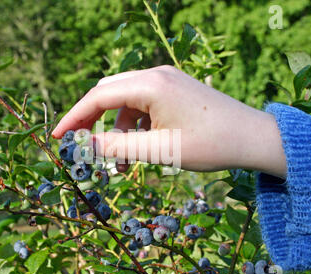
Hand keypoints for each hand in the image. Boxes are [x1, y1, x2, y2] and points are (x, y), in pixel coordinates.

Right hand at [52, 65, 286, 177]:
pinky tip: (140, 147)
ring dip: (116, 128)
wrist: (254, 137)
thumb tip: (83, 146)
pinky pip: (143, 104)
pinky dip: (134, 125)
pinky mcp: (175, 89)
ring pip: (125, 101)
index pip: (98, 97)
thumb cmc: (210, 144)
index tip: (57, 137)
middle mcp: (155, 75)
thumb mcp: (159, 149)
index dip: (74, 118)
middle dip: (92, 121)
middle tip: (81, 146)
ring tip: (121, 161)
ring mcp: (166, 80)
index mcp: (150, 84)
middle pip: (108, 93)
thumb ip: (116, 147)